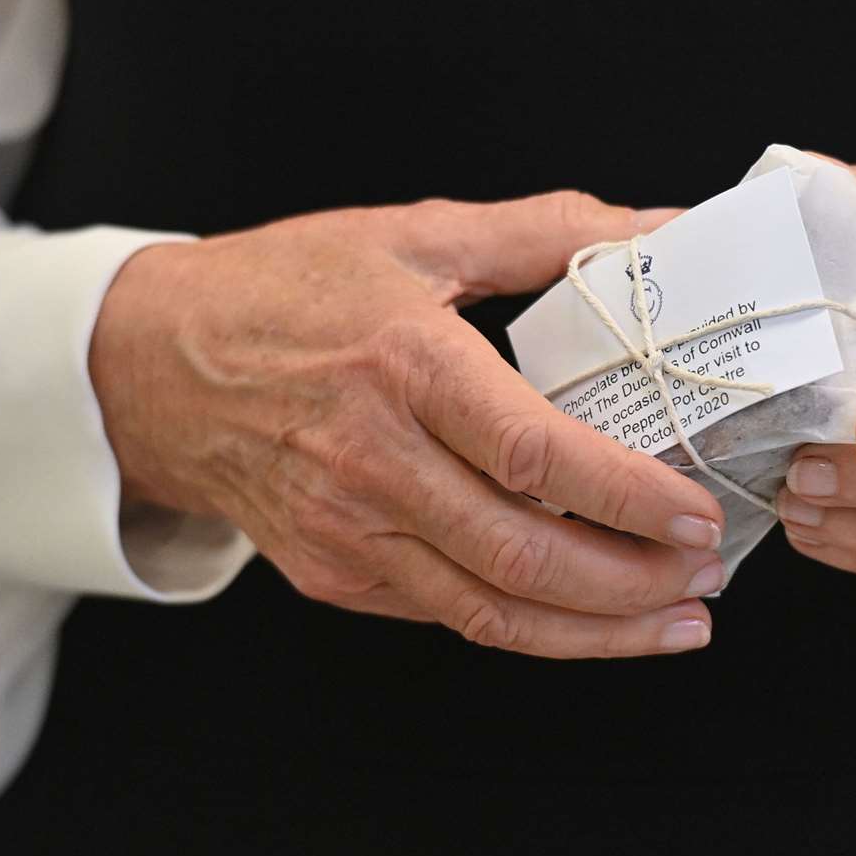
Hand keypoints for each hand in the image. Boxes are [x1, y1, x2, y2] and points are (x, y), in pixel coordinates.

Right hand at [90, 193, 726, 655]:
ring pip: (489, 609)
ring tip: (673, 623)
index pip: (533, 455)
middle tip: (706, 577)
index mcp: (404, 368)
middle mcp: (373, 462)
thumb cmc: (283, 289)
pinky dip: (525, 624)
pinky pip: (444, 613)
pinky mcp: (331, 571)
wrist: (149, 361)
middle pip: (522, 555)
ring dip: (594, 631)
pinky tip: (584, 615)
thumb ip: (544, 231)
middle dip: (632, 584)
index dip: (625, 496)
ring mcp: (347, 530)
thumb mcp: (413, 236)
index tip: (696, 515)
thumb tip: (656, 224)